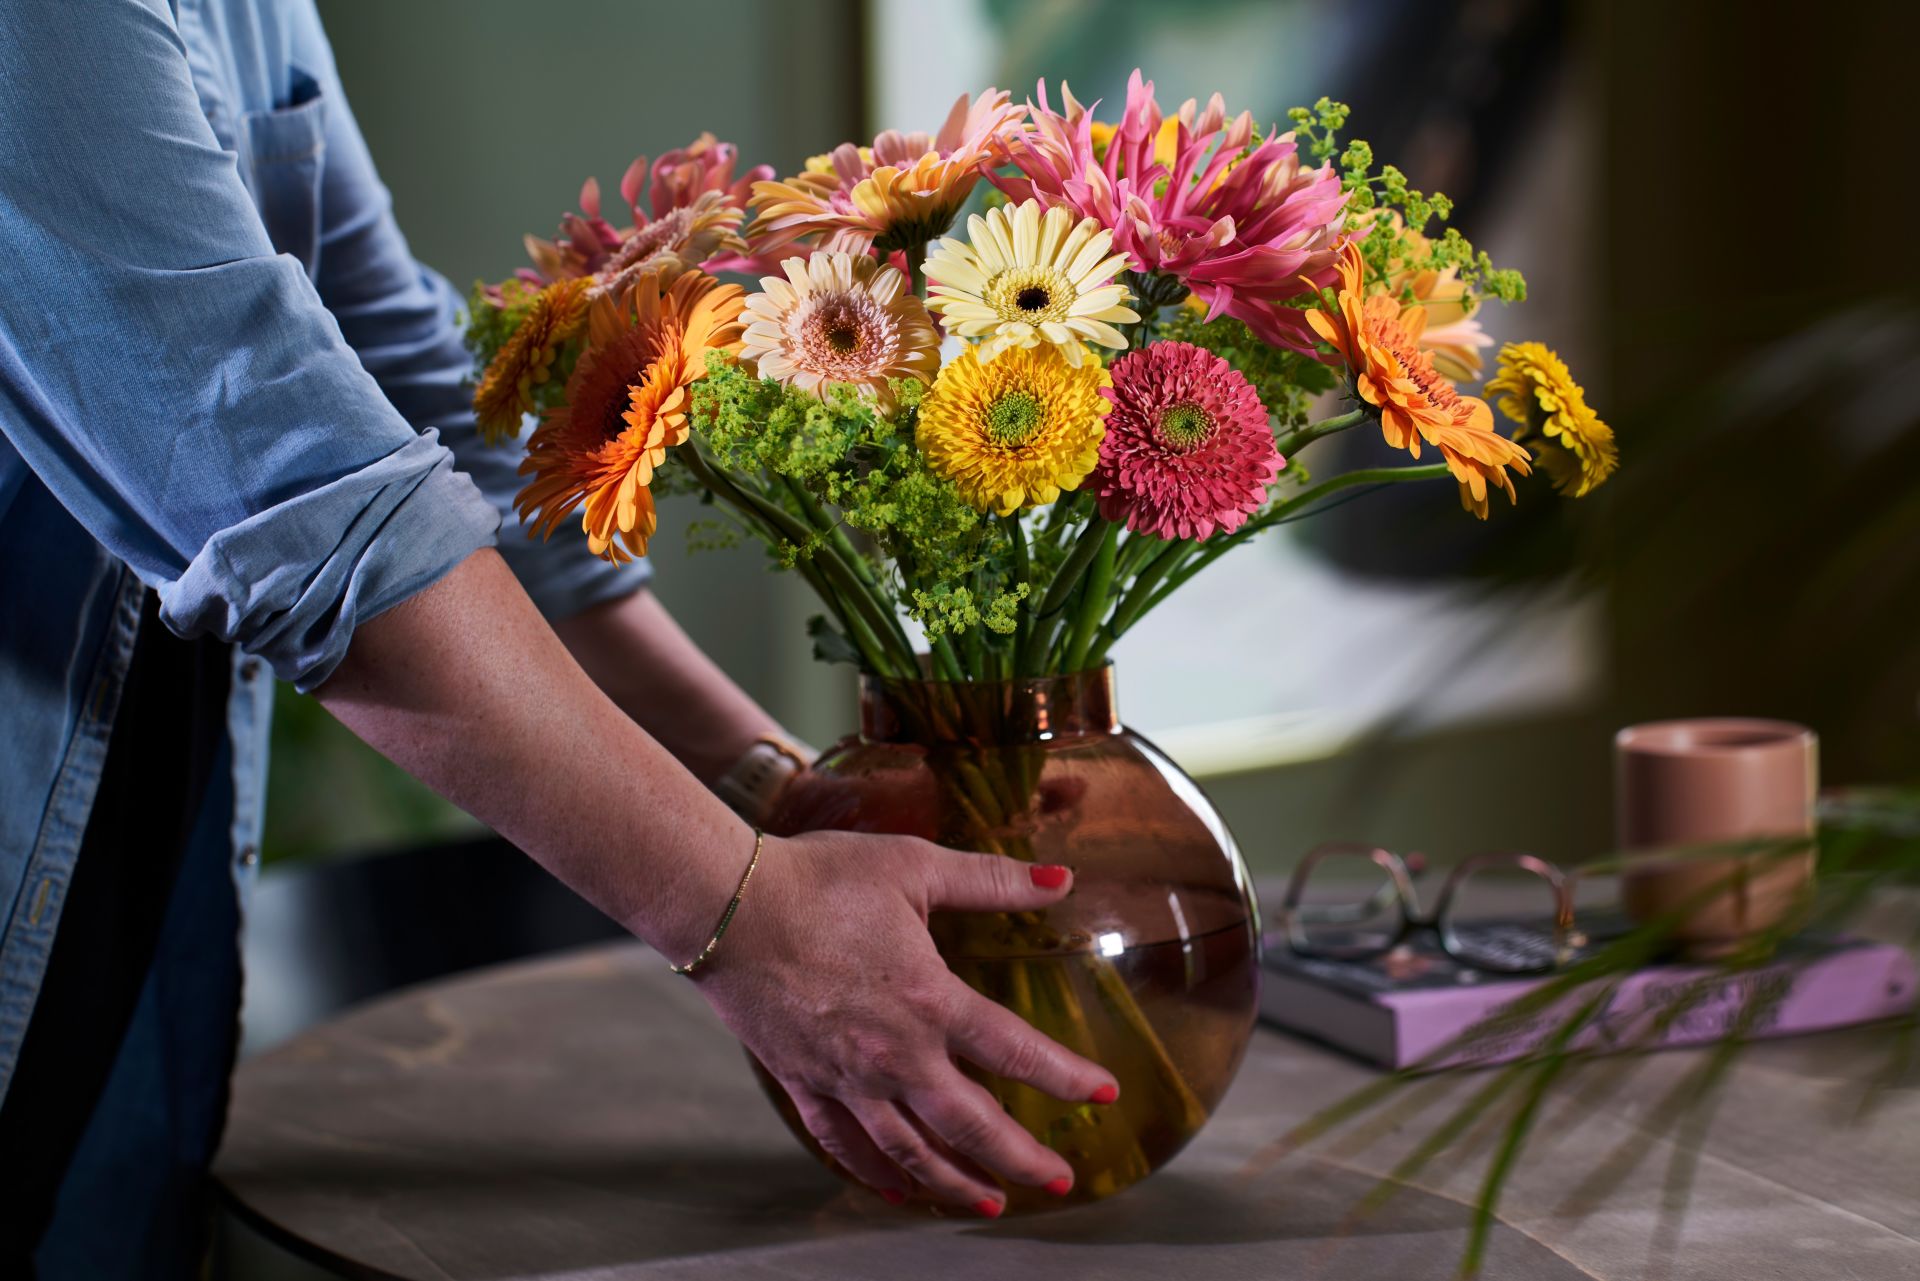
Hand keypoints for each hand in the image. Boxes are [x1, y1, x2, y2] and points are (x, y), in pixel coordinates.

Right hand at [693, 830, 1116, 1213]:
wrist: (728, 904)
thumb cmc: (820, 878)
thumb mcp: (915, 867)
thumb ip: (992, 880)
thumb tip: (1061, 878)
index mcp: (931, 1002)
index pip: (1017, 1052)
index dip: (1067, 1077)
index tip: (1104, 1096)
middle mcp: (895, 1055)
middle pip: (971, 1125)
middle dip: (1021, 1158)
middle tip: (1059, 1180)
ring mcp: (846, 1077)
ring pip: (910, 1150)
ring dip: (955, 1181)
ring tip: (990, 1202)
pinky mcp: (803, 1081)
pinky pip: (844, 1142)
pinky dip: (873, 1171)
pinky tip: (894, 1188)